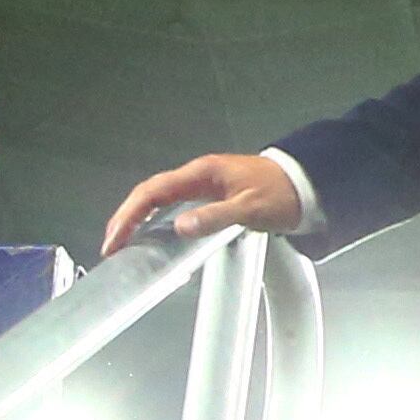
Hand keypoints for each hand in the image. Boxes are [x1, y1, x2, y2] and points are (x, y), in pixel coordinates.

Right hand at [103, 151, 301, 257]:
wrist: (307, 186)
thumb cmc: (282, 193)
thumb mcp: (250, 209)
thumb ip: (215, 218)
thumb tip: (180, 227)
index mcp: (202, 174)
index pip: (153, 192)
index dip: (129, 215)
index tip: (115, 238)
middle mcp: (198, 176)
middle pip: (150, 194)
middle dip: (126, 219)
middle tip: (111, 246)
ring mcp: (204, 186)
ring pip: (160, 201)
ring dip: (139, 221)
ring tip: (124, 244)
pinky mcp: (212, 197)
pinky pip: (175, 207)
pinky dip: (159, 222)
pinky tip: (155, 239)